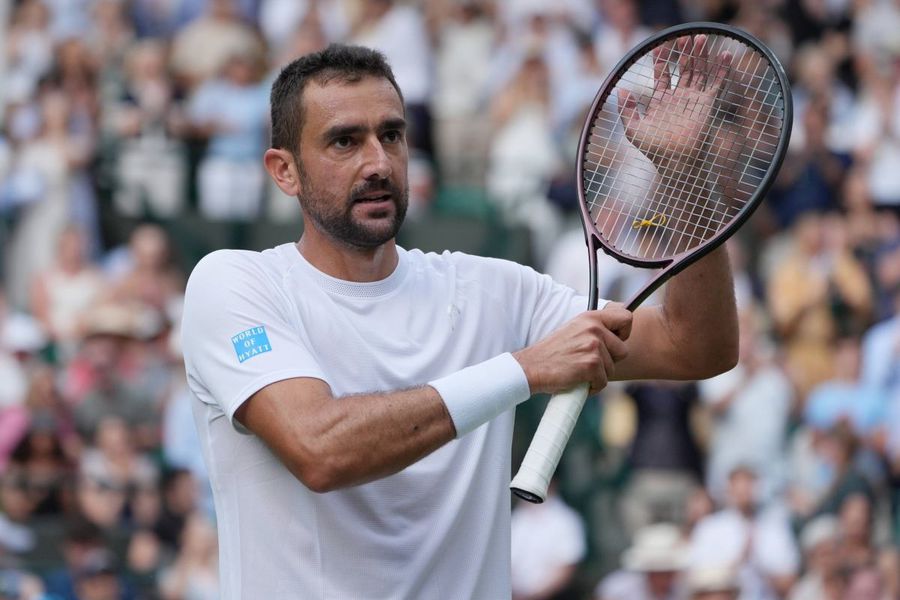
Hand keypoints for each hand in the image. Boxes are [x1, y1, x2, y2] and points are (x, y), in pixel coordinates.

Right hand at [513, 304, 631, 394]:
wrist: (531, 367)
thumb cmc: (552, 353)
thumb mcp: (574, 330)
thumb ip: (594, 329)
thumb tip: (617, 336)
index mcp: (590, 317)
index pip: (626, 318)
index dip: (624, 333)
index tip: (614, 342)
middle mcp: (594, 328)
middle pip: (623, 350)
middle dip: (610, 361)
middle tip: (590, 363)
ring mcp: (593, 346)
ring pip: (612, 369)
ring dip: (598, 375)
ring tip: (579, 371)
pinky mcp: (591, 364)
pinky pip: (603, 382)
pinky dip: (592, 387)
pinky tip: (577, 381)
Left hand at [619, 34, 731, 170]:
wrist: (676, 161)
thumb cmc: (653, 150)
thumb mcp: (633, 129)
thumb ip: (626, 110)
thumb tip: (621, 90)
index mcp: (661, 101)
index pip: (662, 74)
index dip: (661, 60)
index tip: (659, 47)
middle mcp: (678, 98)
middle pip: (683, 69)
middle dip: (684, 52)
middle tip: (684, 37)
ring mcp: (694, 100)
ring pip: (699, 72)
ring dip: (701, 55)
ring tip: (701, 38)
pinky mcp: (707, 104)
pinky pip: (716, 83)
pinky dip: (721, 69)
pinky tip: (724, 54)